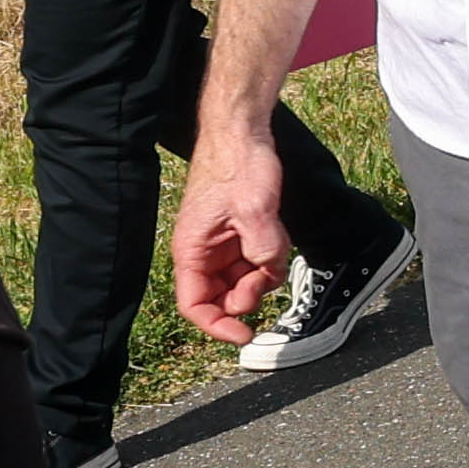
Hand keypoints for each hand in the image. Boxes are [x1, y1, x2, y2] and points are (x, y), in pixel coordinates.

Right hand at [169, 122, 303, 338]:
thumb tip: (268, 272)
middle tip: (265, 275)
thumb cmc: (237, 165)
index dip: (217, 325)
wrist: (243, 134)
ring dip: (262, 276)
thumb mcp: (255, 209)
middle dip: (247, 296)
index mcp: (192, 250)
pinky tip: (276, 234)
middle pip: (221, 298)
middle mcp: (203, 253)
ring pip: (242, 282)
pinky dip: (270, 258)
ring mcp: (223, 246)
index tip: (245, 333)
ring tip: (273, 245)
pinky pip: (256, 263)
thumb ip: (262, 248)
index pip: (194, 305)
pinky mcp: (240, 236)